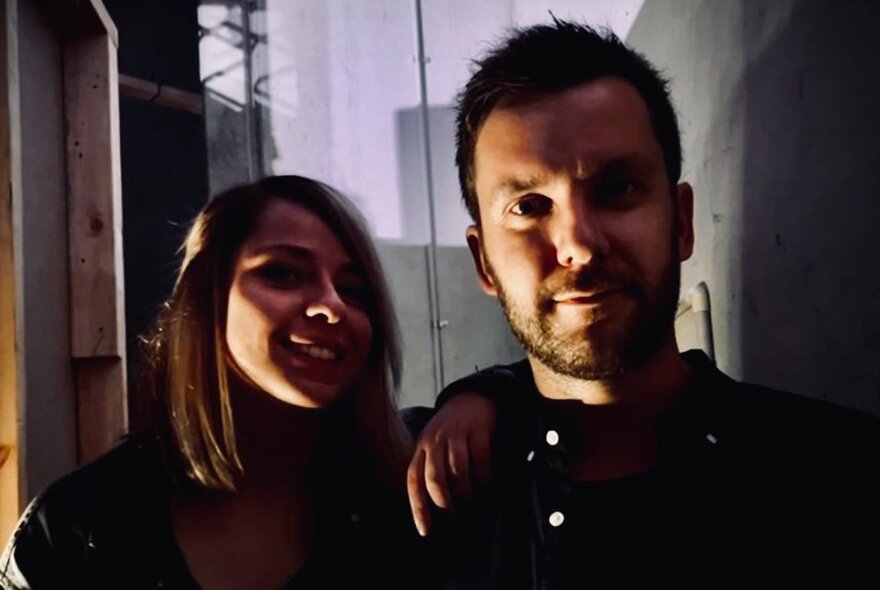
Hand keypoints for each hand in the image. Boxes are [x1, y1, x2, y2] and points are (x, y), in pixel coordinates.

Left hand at [407, 393, 497, 535]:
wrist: (473, 398)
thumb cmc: (452, 433)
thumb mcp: (434, 447)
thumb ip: (430, 471)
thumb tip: (433, 511)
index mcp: (422, 448)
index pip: (414, 480)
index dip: (418, 508)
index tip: (426, 531)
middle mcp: (435, 440)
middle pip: (435, 479)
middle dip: (445, 504)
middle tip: (455, 519)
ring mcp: (457, 433)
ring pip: (457, 472)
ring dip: (466, 494)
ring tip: (472, 504)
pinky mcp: (478, 428)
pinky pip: (480, 459)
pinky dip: (484, 478)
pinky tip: (487, 485)